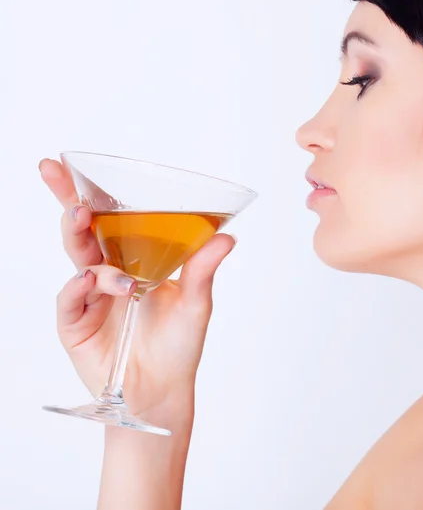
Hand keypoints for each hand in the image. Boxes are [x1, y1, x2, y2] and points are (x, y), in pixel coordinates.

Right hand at [39, 158, 234, 424]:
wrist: (164, 389)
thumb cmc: (180, 344)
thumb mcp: (197, 302)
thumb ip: (202, 269)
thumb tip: (227, 237)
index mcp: (133, 260)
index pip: (108, 221)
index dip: (87, 193)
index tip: (68, 163)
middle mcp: (108, 273)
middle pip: (83, 231)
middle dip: (69, 203)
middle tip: (66, 185)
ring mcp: (90, 298)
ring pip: (77, 258)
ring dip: (78, 236)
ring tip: (83, 221)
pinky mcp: (76, 324)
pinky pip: (70, 298)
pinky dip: (80, 286)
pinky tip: (94, 282)